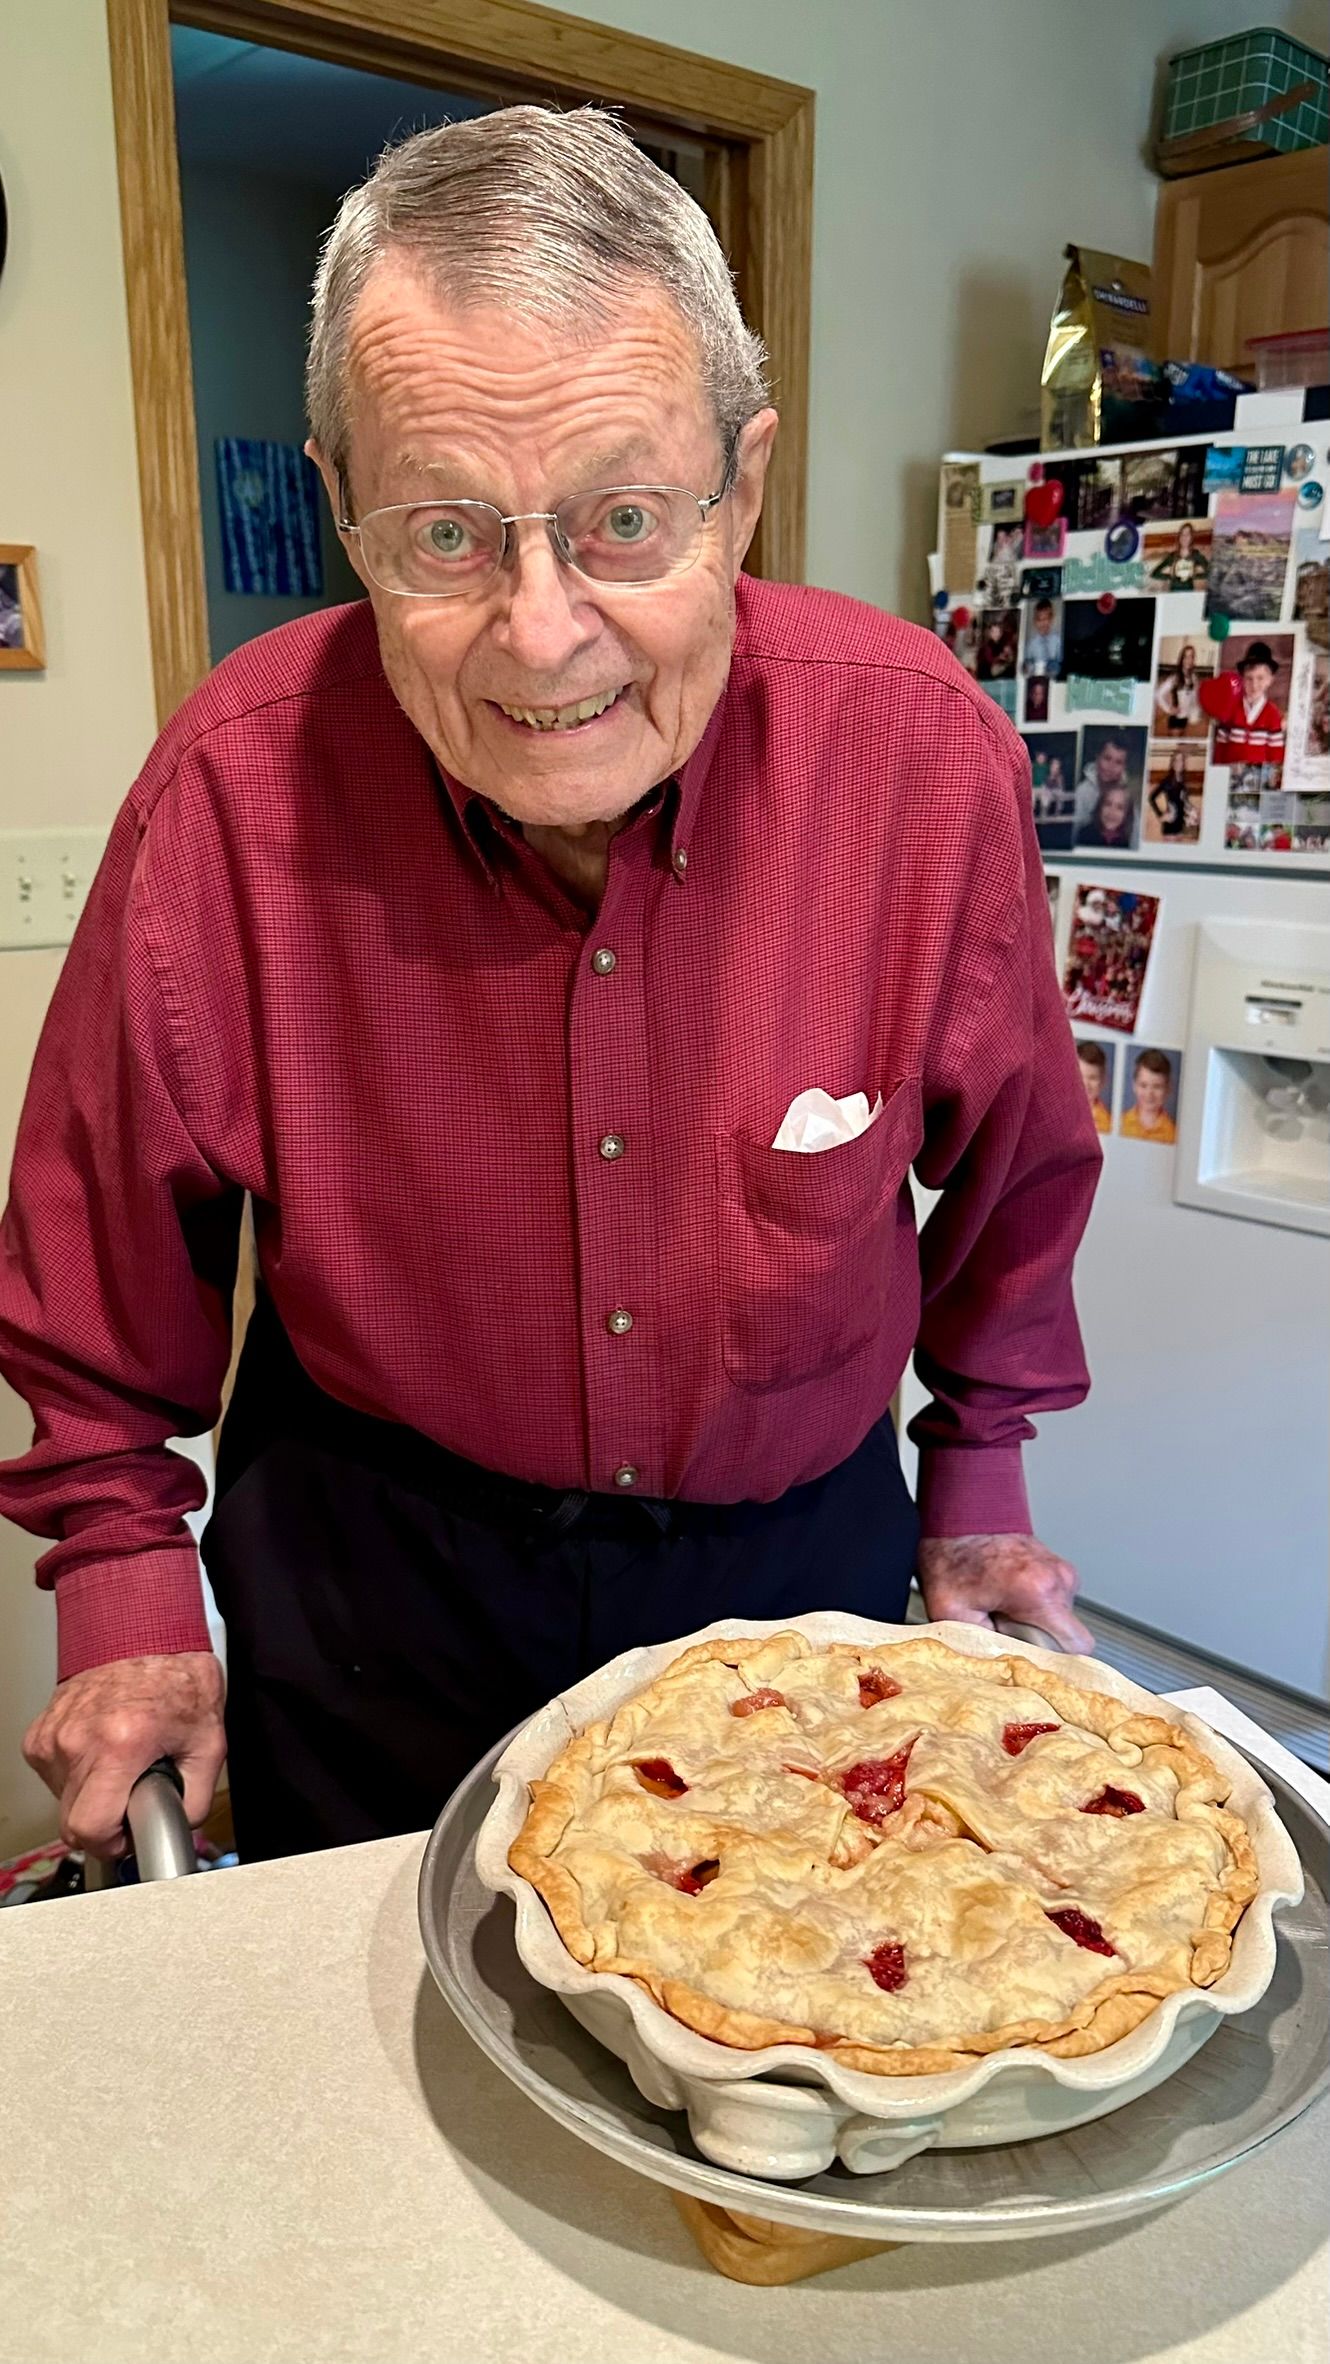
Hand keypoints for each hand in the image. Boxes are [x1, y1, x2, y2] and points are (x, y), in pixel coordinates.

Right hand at [23, 1652, 226, 1858]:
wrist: (143, 1629)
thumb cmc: (176, 1675)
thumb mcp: (209, 1741)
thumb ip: (197, 1796)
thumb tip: (178, 1827)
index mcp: (119, 1745)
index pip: (88, 1829)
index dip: (113, 1842)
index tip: (129, 1833)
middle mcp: (77, 1741)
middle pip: (72, 1822)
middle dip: (104, 1822)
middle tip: (133, 1795)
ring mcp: (54, 1735)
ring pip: (62, 1800)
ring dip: (92, 1794)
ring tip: (123, 1761)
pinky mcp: (40, 1732)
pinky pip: (53, 1775)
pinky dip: (77, 1772)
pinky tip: (103, 1747)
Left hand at [915, 1534, 1094, 1653]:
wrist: (959, 1513)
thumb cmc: (953, 1555)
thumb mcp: (951, 1609)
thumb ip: (977, 1644)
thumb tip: (998, 1668)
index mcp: (1039, 1593)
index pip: (1077, 1648)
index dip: (1056, 1662)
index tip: (1032, 1661)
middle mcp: (1059, 1581)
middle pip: (1067, 1637)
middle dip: (1038, 1642)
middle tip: (1003, 1630)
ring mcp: (1062, 1571)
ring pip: (1061, 1620)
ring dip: (1036, 1623)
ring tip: (1001, 1609)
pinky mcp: (1058, 1568)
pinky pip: (1056, 1603)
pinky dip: (1036, 1607)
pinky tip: (1009, 1597)